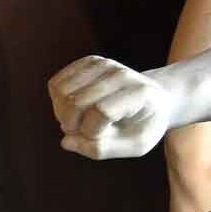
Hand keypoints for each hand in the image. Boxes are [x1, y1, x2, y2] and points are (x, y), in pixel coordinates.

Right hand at [48, 54, 182, 159]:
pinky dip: (56, 101)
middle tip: (83, 133)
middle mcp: (121, 74)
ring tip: (77, 121)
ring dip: (61, 114)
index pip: (101, 112)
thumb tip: (66, 141)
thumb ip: (102, 149)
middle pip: (76, 102)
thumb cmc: (143, 125)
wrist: (154, 99)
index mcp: (140, 93)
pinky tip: (72, 109)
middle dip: (72, 126)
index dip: (92, 132)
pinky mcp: (88, 62)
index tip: (100, 138)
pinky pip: (56, 83)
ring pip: (61, 91)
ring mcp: (104, 64)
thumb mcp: (135, 146)